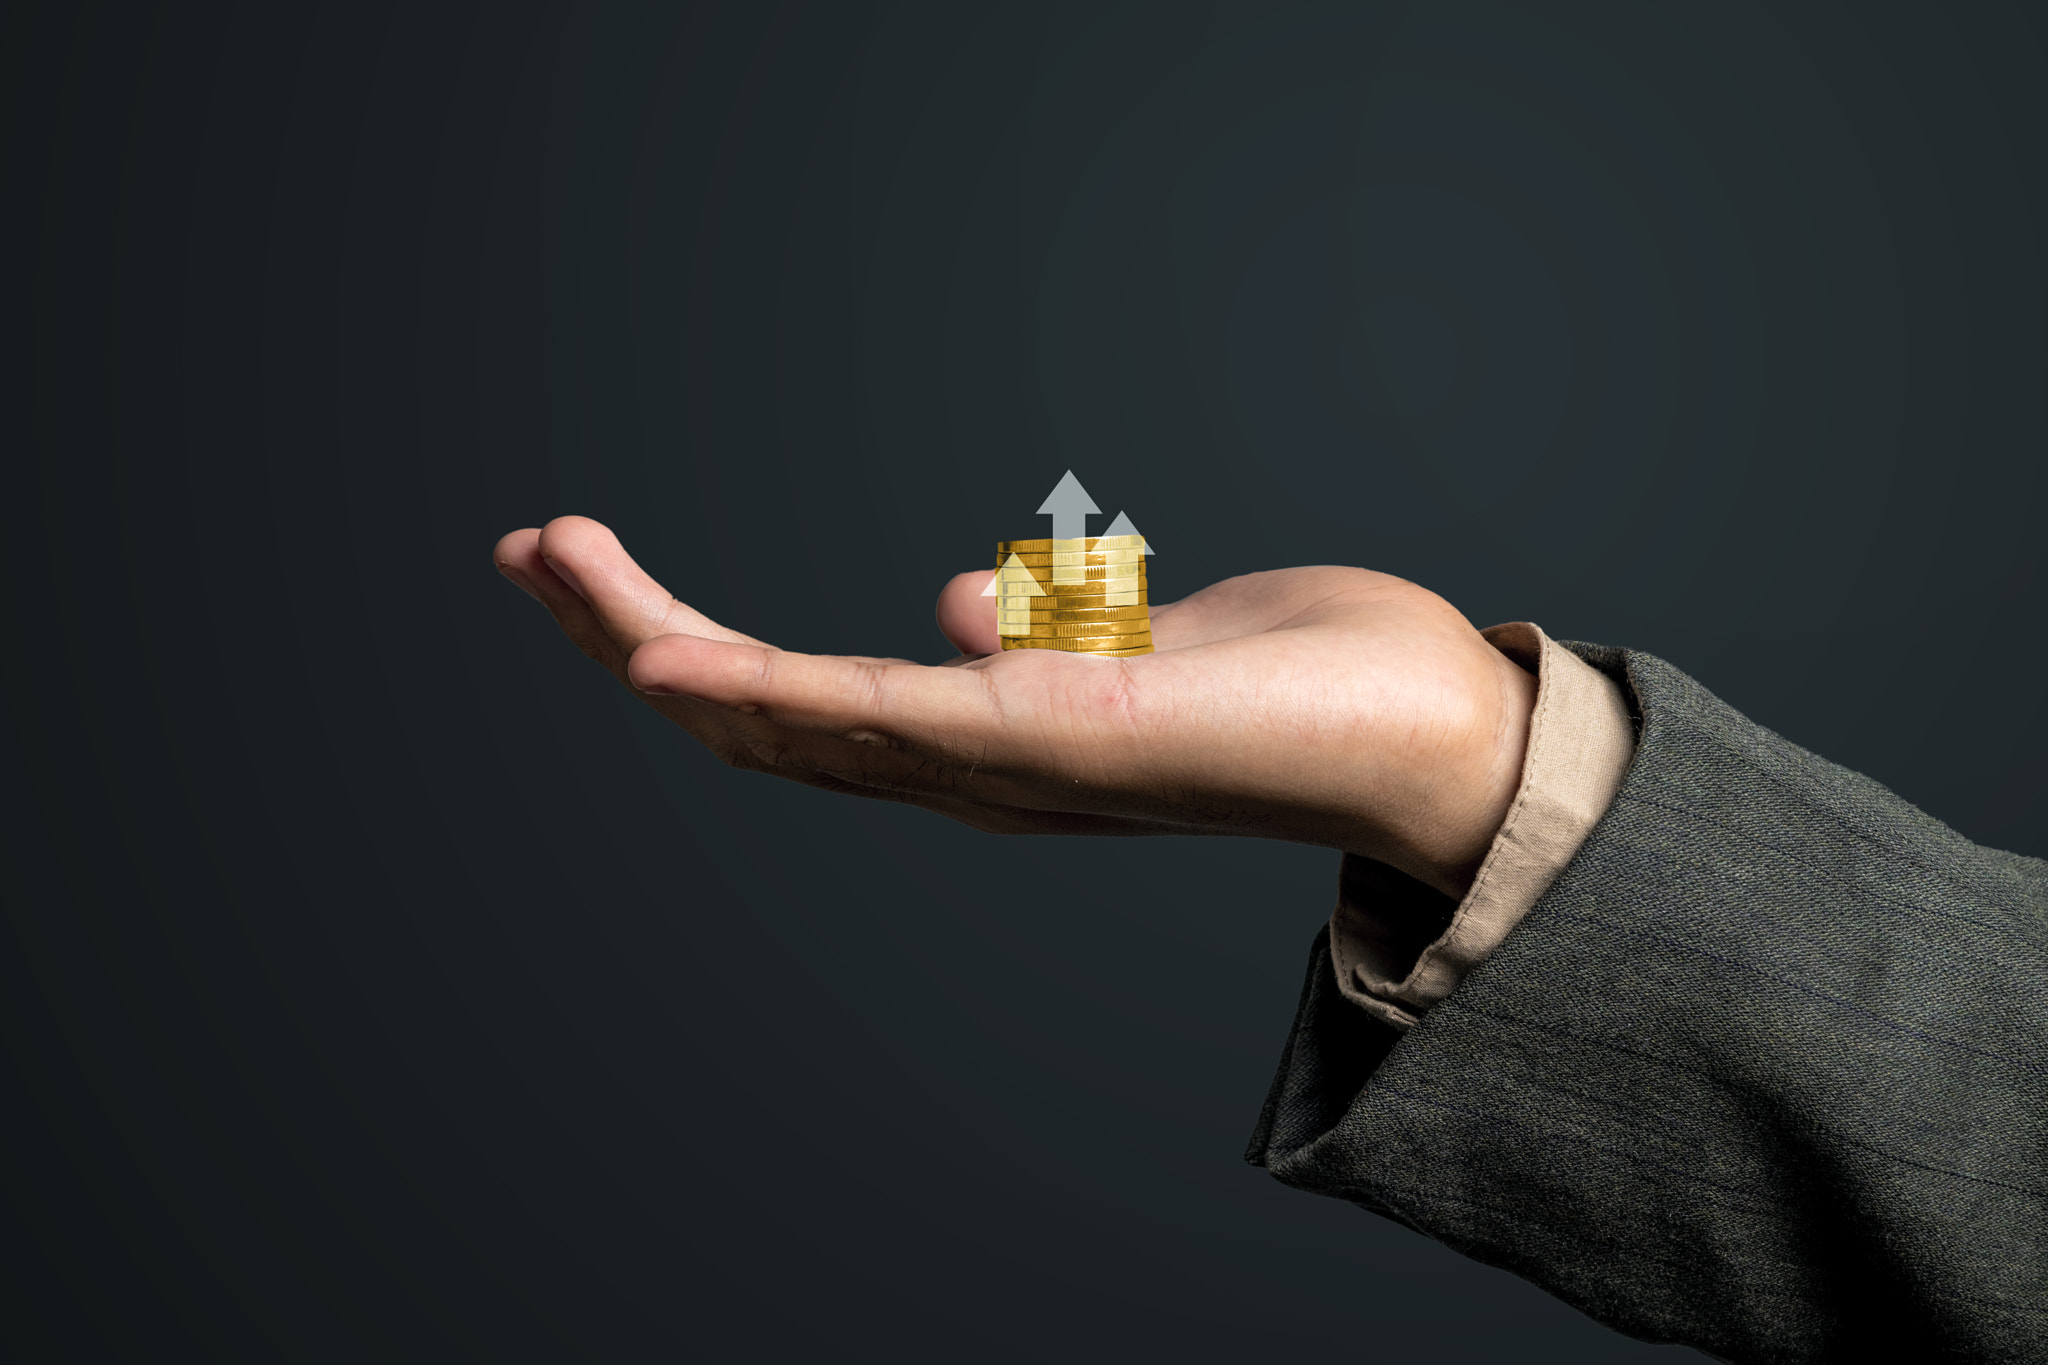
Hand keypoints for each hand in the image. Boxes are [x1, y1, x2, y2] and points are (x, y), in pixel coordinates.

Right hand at [493, 517, 1534, 896]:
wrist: (1435, 730)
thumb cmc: (1302, 684)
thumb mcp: (1140, 637)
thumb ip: (1038, 632)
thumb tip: (956, 595)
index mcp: (982, 745)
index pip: (800, 703)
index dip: (687, 651)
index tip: (600, 571)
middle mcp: (971, 773)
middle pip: (761, 720)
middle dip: (631, 642)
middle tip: (530, 555)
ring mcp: (1001, 767)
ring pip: (789, 720)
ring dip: (659, 647)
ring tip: (555, 564)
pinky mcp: (1050, 743)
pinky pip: (881, 723)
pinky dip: (770, 694)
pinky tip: (674, 658)